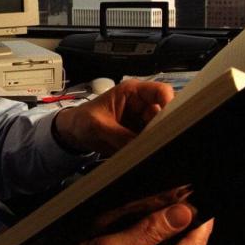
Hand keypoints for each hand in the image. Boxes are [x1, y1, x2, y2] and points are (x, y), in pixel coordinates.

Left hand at [53, 79, 173, 154]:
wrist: (74, 133)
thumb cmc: (83, 120)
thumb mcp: (98, 126)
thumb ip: (120, 136)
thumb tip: (140, 147)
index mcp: (132, 92)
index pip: (161, 91)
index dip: (170, 104)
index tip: (171, 123)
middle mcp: (142, 104)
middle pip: (166, 113)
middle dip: (163, 128)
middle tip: (155, 142)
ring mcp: (143, 120)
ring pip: (161, 129)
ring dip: (155, 140)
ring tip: (146, 149)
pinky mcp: (141, 134)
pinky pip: (152, 141)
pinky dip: (149, 147)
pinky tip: (143, 153)